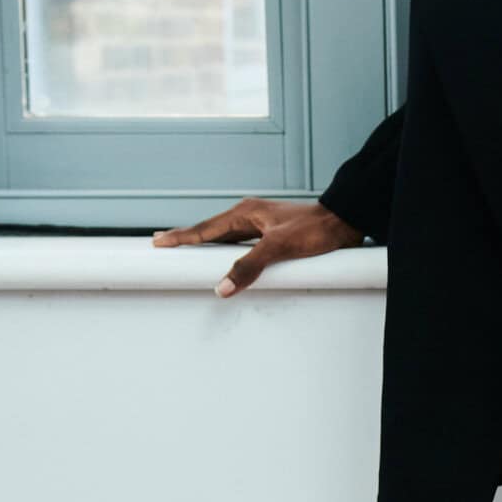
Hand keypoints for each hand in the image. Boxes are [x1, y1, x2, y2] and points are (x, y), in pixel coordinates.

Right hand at [151, 197, 365, 295]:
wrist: (344, 223)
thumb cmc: (315, 229)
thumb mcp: (279, 248)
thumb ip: (249, 267)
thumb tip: (222, 287)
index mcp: (245, 213)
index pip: (204, 229)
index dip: (180, 237)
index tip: (157, 242)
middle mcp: (250, 216)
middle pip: (210, 231)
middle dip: (187, 238)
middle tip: (163, 242)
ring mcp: (261, 225)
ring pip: (226, 239)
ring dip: (207, 246)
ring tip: (188, 251)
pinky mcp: (273, 235)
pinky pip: (242, 245)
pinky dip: (228, 253)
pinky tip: (226, 259)